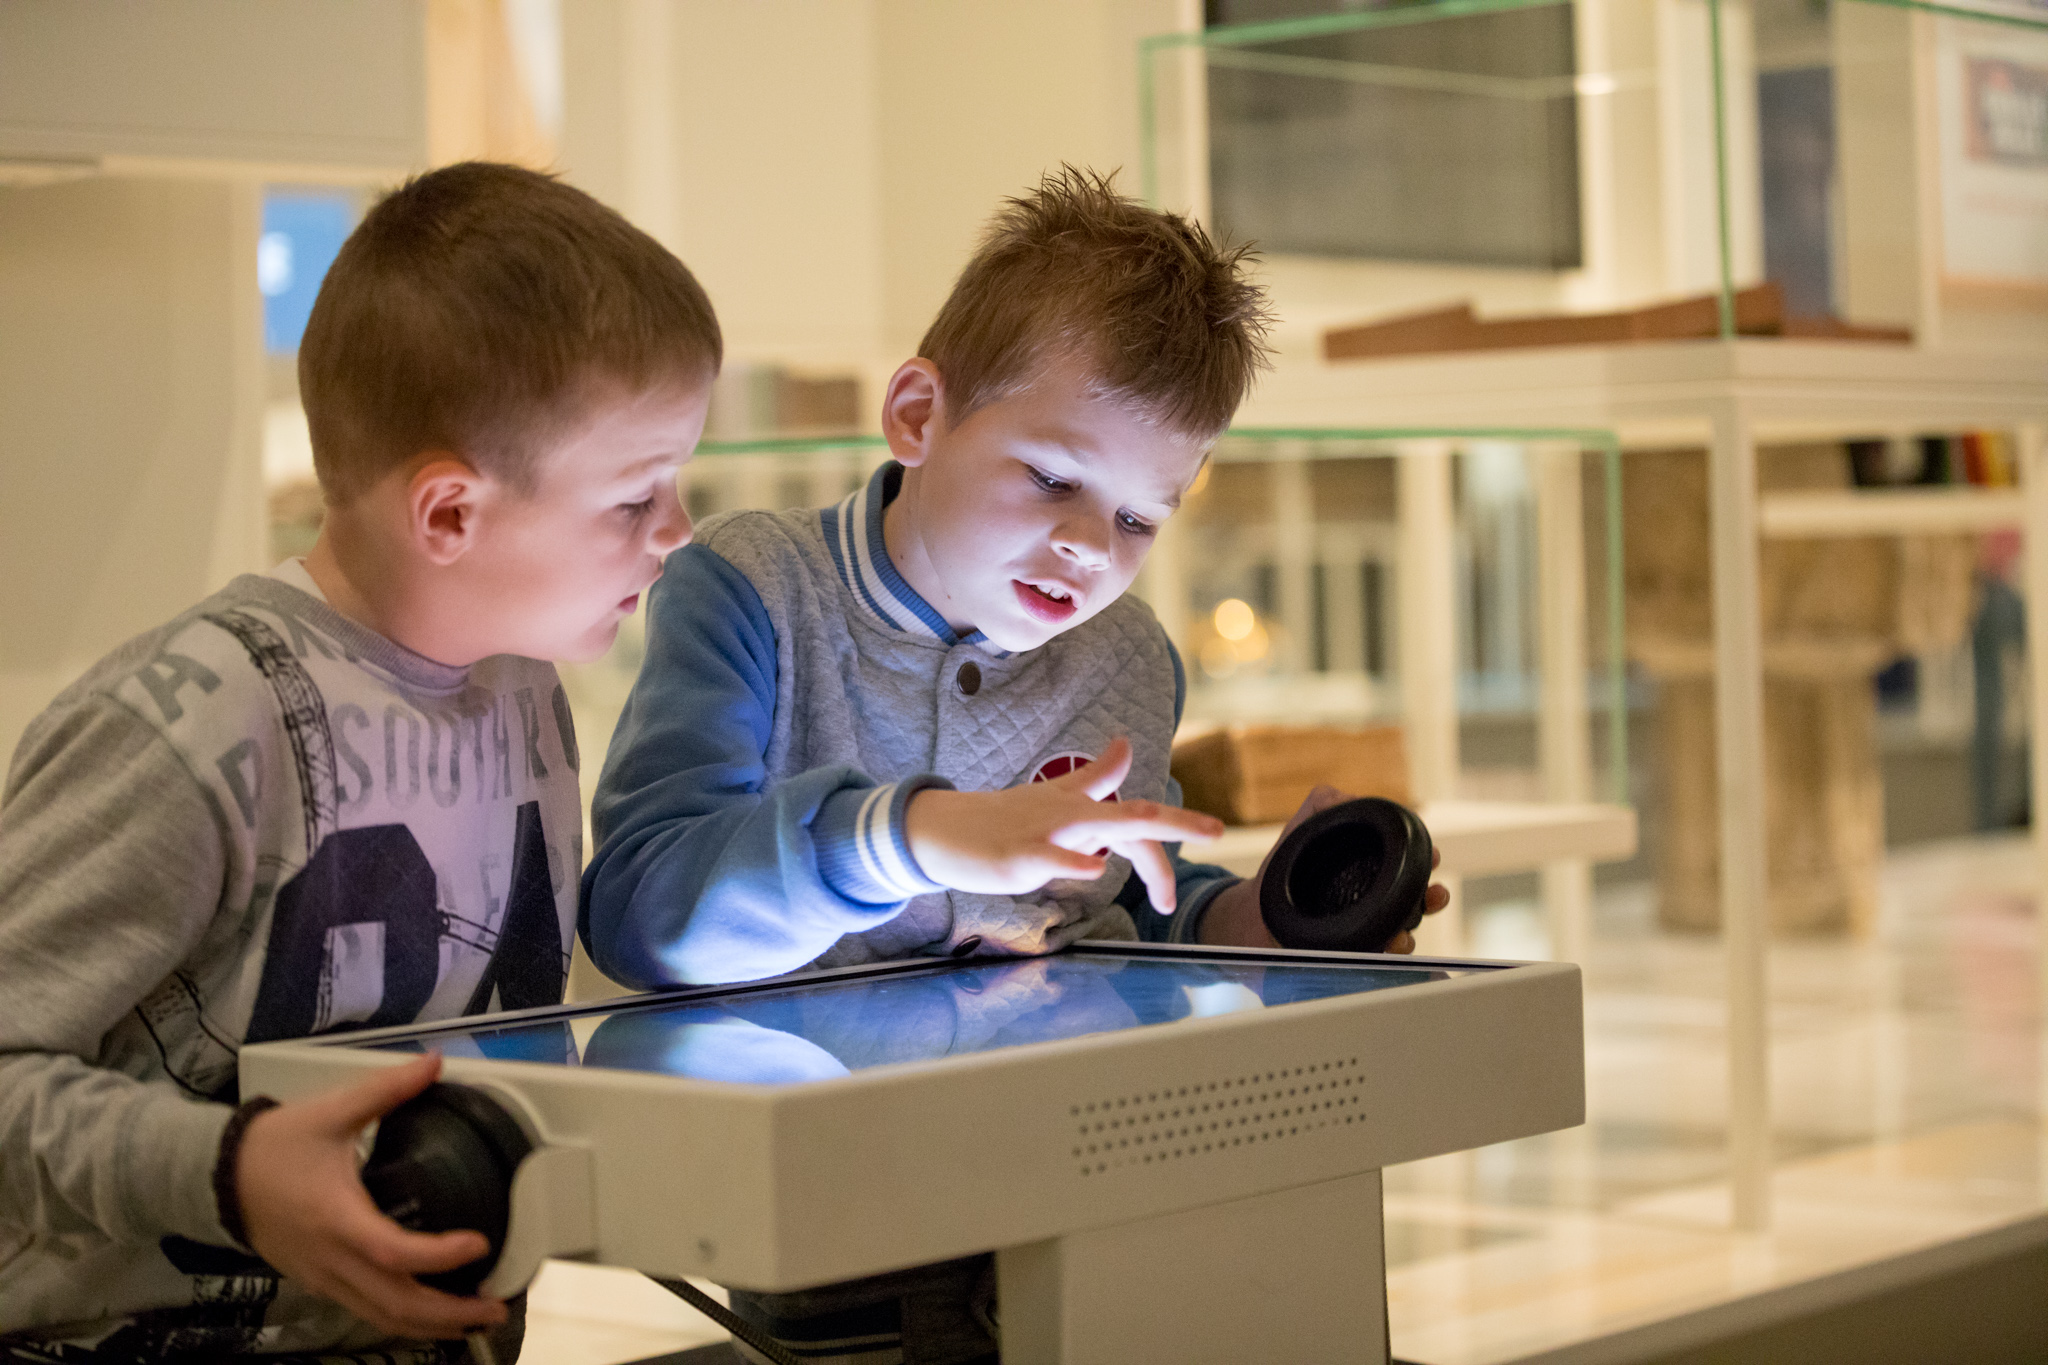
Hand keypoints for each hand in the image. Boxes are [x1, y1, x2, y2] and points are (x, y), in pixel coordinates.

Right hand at [238, 1053, 507, 1340]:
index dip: (438, 1255)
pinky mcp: (320, 1283)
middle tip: (497, 1306)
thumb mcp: (331, 1111)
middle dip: (448, 1312)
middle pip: (394, 1304)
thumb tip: (433, 1062)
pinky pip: (366, 1312)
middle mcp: (332, 1260)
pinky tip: (435, 1312)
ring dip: (431, 1324)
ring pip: (381, 1317)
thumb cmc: (275, 1145)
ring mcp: (324, 1278)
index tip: (479, 1243)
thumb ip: (386, 1089)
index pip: (393, 1253)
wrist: (218, 1176)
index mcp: (337, 1218)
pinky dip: (404, 1319)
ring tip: (477, 1318)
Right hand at [905, 736, 1222, 910]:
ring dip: (1140, 834)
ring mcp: (1046, 833)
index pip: (1136, 816)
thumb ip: (1094, 775)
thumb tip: (1127, 745)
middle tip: (1217, 832)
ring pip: (1099, 827)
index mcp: (1081, 807)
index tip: (1214, 833)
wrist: (942, 829)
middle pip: (1133, 816)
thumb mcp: (1054, 798)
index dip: (1176, 825)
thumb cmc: (1003, 817)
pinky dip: (1075, 863)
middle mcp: (1071, 815)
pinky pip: (1052, 859)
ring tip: (1171, 844)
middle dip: (1178, 824)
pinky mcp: (1019, 855)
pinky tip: (1098, 870)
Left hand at [1199, 785, 1450, 950]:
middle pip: (1417, 902)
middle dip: (1432, 898)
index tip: (1434, 856)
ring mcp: (1366, 931)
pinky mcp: (1350, 956)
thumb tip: (1345, 796)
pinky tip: (1385, 949)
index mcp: (1370, 871)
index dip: (1426, 860)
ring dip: (1410, 934)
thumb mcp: (1303, 829)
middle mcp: (1375, 902)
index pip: (1409, 866)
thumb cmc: (1284, 868)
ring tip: (1402, 934)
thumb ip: (1323, 805)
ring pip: (1402, 933)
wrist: (1254, 911)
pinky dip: (1386, 955)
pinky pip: (1377, 959)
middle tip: (1434, 895)